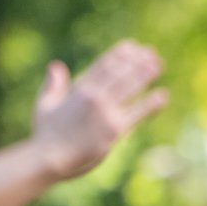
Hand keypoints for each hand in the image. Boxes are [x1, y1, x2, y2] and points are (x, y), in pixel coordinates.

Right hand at [30, 39, 168, 179]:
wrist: (48, 159)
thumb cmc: (45, 135)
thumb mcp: (44, 105)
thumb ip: (52, 85)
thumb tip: (55, 66)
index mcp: (78, 89)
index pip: (103, 65)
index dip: (119, 54)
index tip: (131, 46)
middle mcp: (93, 97)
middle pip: (120, 72)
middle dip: (136, 60)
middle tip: (149, 52)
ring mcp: (105, 113)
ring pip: (130, 87)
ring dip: (145, 74)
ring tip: (158, 64)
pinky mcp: (114, 130)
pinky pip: (137, 114)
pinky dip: (150, 103)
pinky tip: (162, 96)